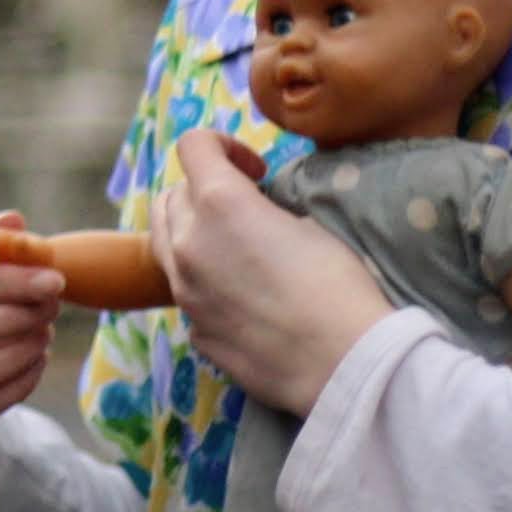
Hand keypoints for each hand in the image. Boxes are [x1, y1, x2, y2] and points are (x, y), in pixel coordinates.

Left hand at [151, 130, 393, 413]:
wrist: (346, 366)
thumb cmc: (341, 288)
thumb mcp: (311, 225)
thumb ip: (266, 209)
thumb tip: (255, 210)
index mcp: (219, 204)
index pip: (193, 146)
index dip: (222, 146)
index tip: (253, 169)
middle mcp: (187, 242)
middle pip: (174, 194)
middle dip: (205, 190)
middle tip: (247, 209)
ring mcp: (184, 289)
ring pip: (165, 240)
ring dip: (192, 231)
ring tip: (235, 247)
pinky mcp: (193, 329)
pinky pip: (186, 289)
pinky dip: (204, 280)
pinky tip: (244, 297)